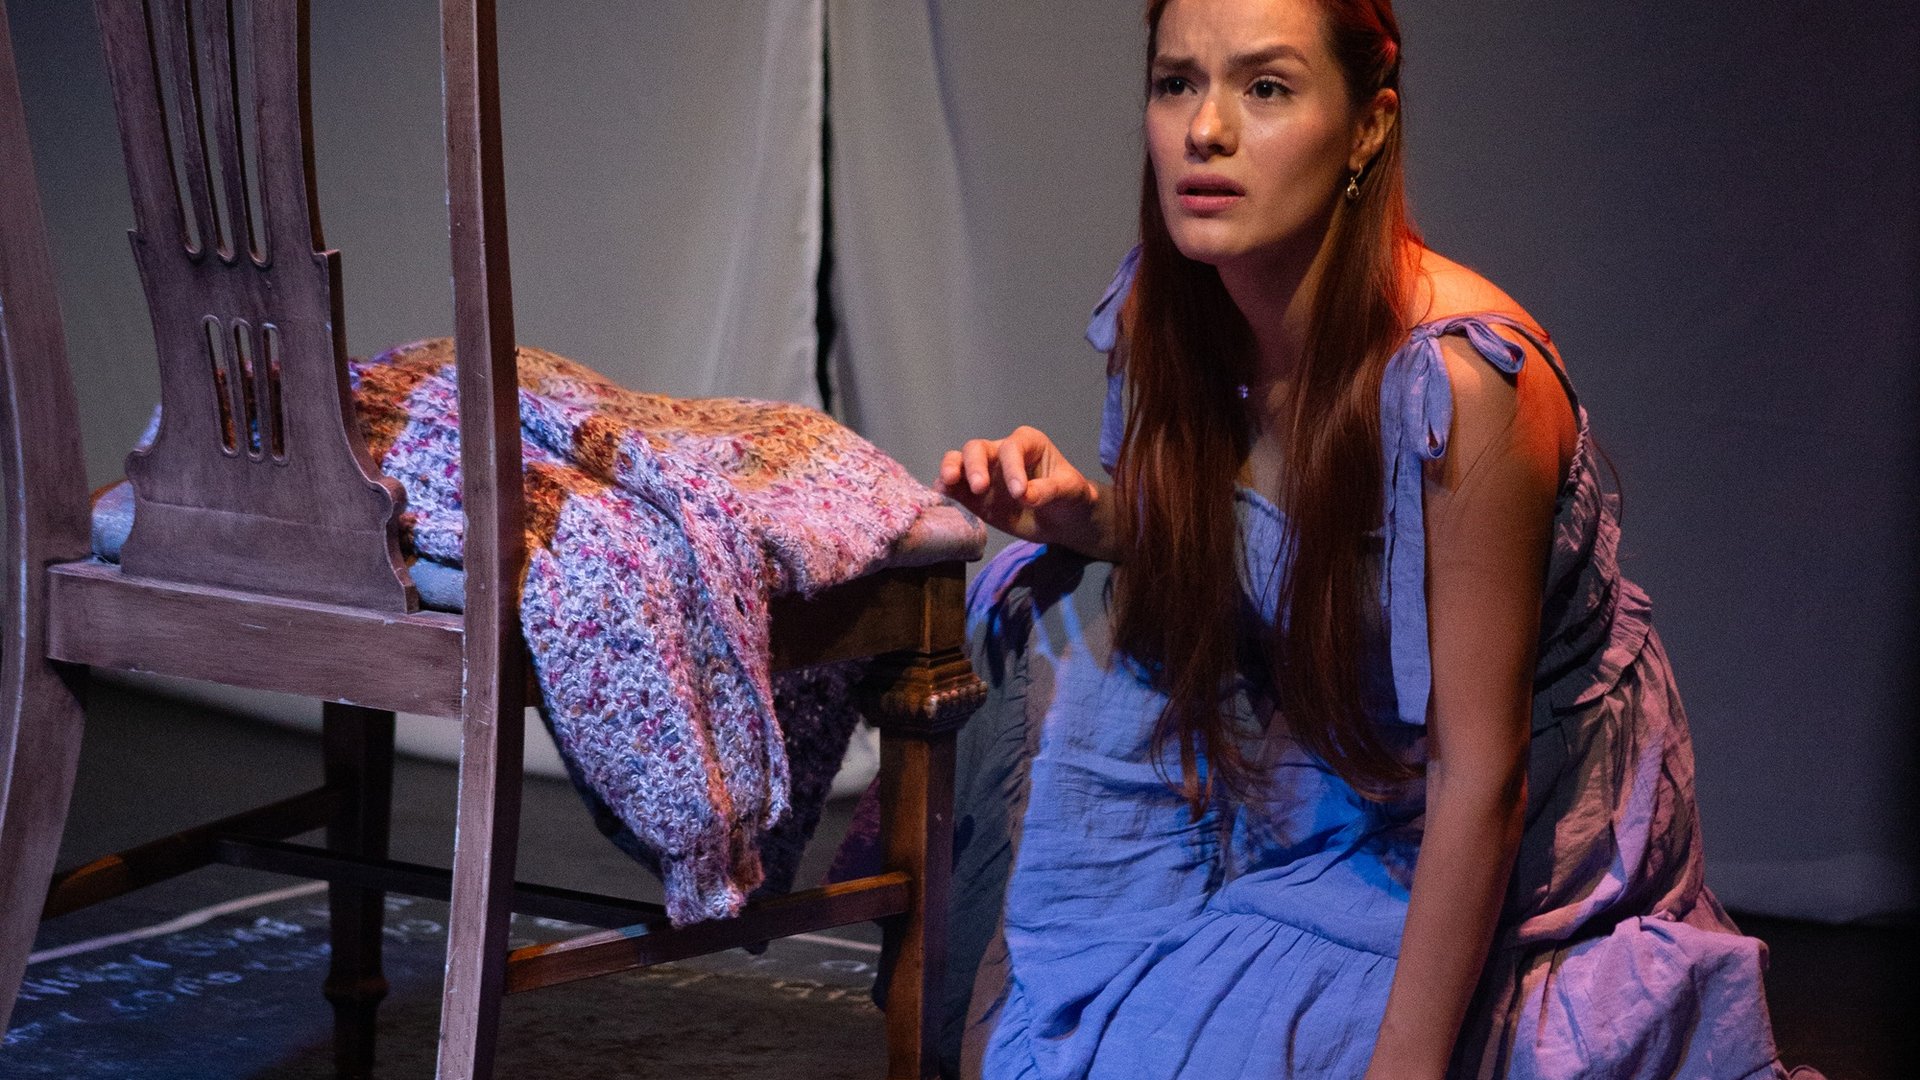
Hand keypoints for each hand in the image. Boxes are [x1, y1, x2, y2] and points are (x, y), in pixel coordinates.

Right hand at [936, 426, 1116, 559]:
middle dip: (975, 466)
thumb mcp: (1071, 491)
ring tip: (949, 484)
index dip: (1012, 467)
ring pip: (959, 461)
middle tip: (981, 488)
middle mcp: (1001, 453)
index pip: (1012, 448)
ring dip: (951, 470)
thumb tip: (1025, 496)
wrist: (1063, 521)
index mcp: (1027, 444)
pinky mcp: (974, 496)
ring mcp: (984, 473)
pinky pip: (955, 488)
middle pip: (977, 449)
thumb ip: (1050, 490)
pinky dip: (946, 489)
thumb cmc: (1070, 497)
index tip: (1020, 493)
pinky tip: (942, 496)